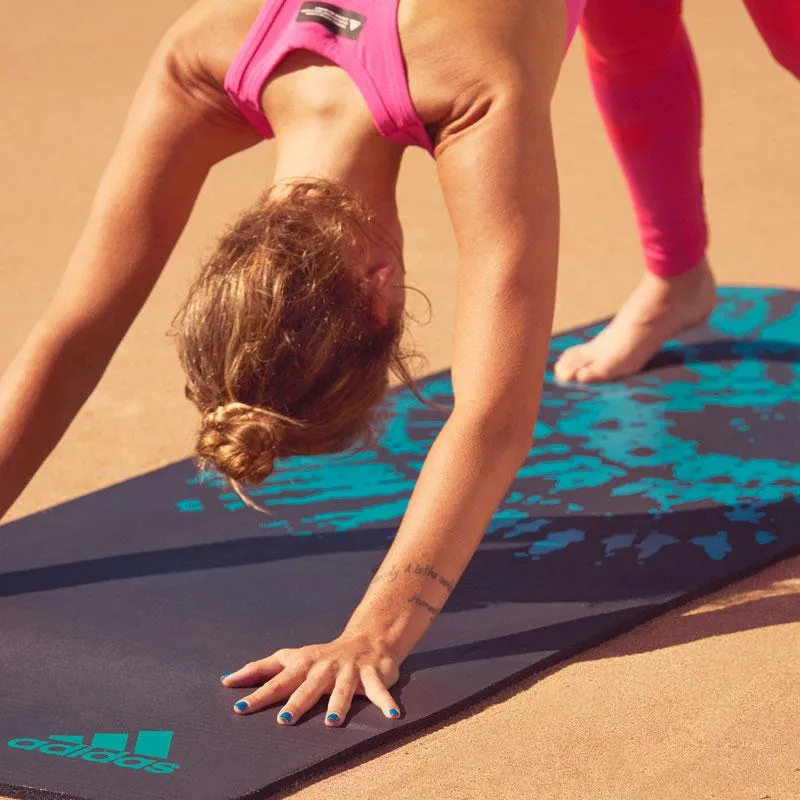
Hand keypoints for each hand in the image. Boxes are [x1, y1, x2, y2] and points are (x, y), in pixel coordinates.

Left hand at [220, 632, 401, 726]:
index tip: (240, 709)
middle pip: (308, 687)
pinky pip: (380, 690)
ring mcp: (349, 670)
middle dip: (297, 702)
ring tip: (332, 722)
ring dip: (338, 704)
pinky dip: (386, 702)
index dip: (259, 693)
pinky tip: (392, 716)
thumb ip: (261, 669)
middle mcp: (324, 667)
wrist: (368, 638)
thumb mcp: (292, 658)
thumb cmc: (322, 656)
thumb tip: (226, 679)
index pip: (277, 680)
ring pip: (343, 689)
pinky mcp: (373, 674)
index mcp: (303, 664)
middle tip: (284, 720)